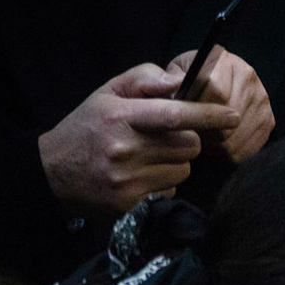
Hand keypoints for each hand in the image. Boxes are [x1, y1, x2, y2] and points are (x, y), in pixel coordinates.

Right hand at [37, 64, 241, 213]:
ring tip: (147, 158)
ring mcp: (128, 180)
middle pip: (189, 146)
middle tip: (165, 139)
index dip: (208, 115)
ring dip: (175, 163)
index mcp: (120, 117)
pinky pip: (170, 192)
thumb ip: (144, 80)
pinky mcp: (131, 205)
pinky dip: (163, 184)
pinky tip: (140, 178)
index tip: (233, 116)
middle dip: (185, 141)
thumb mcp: (107, 94)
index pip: (174, 114)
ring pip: (183, 170)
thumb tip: (180, 81)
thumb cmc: (87, 127)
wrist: (52, 172)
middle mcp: (125, 149)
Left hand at [166, 49, 273, 162]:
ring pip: (237, 137)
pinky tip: (216, 145)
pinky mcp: (268, 121)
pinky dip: (229, 153)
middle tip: (190, 133)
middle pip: (228, 117)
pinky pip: (248, 149)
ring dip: (216, 145)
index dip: (197, 110)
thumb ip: (158, 79)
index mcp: (222, 59)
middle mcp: (248, 76)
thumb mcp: (164, 77)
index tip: (184, 116)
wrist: (205, 87)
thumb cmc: (180, 84)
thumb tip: (174, 86)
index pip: (216, 91)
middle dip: (206, 131)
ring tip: (201, 138)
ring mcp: (262, 100)